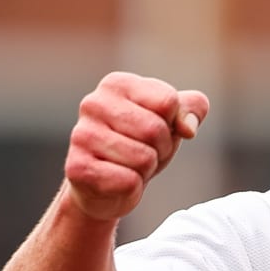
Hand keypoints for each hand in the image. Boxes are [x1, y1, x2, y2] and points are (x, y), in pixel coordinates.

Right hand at [64, 72, 208, 221]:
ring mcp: (82, 135)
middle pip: (156, 130)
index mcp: (116, 83)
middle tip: (145, 153)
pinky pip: (129, 181)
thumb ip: (191, 109)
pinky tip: (116, 181)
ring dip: (145, 170)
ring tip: (129, 166)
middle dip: (160, 149)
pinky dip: (132, 187)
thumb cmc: (140, 145)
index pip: (168, 101)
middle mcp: (93, 103)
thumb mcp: (171, 121)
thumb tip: (188, 128)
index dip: (173, 124)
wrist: (105, 186)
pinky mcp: (77, 168)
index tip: (157, 131)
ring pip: (144, 158)